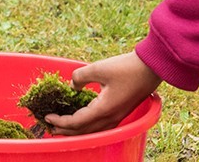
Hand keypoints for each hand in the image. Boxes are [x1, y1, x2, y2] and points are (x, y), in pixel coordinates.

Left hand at [43, 52, 160, 135]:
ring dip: (76, 130)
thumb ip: (80, 76)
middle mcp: (110, 118)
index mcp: (103, 110)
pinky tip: (82, 119)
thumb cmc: (126, 67)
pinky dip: (87, 126)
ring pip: (92, 131)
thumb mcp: (98, 68)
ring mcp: (117, 117)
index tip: (47, 116)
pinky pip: (100, 126)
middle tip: (50, 126)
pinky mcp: (121, 113)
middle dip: (65, 130)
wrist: (151, 68)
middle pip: (83, 131)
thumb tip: (72, 85)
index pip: (76, 122)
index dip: (60, 121)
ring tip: (63, 127)